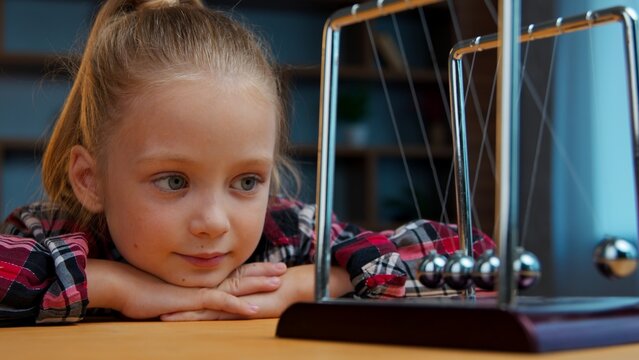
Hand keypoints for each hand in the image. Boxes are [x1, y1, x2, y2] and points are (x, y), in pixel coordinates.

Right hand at [86, 259, 285, 319]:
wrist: (123, 286)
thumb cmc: (141, 290)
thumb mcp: (169, 292)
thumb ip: (183, 293)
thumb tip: (189, 294)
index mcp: (201, 278)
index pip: (233, 272)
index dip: (253, 268)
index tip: (269, 266)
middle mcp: (205, 280)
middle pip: (241, 274)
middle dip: (264, 271)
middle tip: (284, 269)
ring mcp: (201, 289)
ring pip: (237, 285)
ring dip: (259, 284)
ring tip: (279, 283)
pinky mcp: (194, 300)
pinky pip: (222, 303)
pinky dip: (239, 307)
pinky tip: (255, 310)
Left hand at [160, 265, 352, 320]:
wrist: (298, 285)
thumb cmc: (281, 291)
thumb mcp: (257, 296)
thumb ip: (243, 299)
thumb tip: (235, 307)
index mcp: (230, 288)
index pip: (204, 295)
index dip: (184, 298)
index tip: (164, 302)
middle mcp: (227, 291)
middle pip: (198, 299)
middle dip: (175, 303)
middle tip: (152, 308)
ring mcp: (232, 297)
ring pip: (201, 305)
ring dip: (181, 312)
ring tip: (160, 316)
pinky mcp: (239, 305)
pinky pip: (214, 311)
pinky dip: (196, 314)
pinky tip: (180, 318)